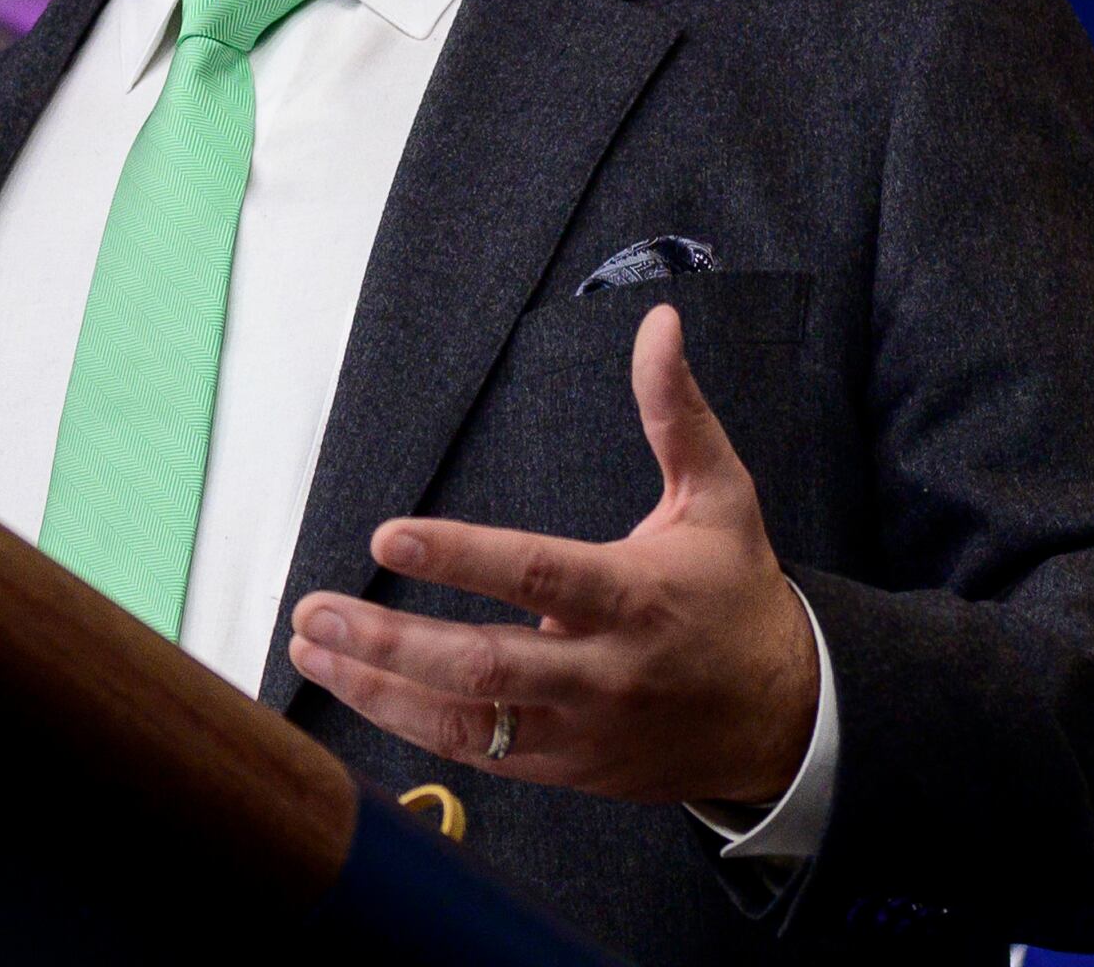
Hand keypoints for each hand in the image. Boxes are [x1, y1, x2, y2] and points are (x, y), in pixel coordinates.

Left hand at [287, 301, 820, 803]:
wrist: (784, 717)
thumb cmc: (738, 593)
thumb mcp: (721, 495)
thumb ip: (676, 411)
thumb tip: (658, 323)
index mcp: (634, 596)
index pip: (535, 575)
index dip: (459, 558)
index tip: (388, 537)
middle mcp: (602, 670)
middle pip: (481, 667)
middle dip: (387, 641)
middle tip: (312, 610)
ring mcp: (579, 731)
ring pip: (464, 723)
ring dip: (377, 689)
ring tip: (309, 647)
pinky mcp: (564, 769)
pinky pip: (475, 756)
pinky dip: (408, 726)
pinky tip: (357, 689)